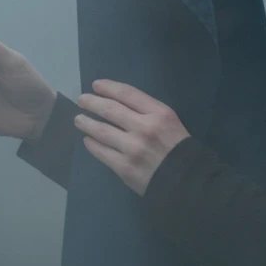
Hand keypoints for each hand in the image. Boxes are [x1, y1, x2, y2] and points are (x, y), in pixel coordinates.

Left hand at [74, 79, 190, 196]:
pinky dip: (92, 144)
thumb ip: (147, 111)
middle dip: (93, 102)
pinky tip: (88, 140)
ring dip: (87, 123)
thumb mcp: (169, 120)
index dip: (109, 87)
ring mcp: (132, 148)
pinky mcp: (124, 167)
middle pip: (111, 110)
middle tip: (82, 100)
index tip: (95, 85)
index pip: (127, 94)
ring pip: (102, 131)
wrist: (186, 180)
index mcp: (159, 113)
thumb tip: (117, 104)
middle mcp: (144, 127)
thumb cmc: (178, 147)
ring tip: (79, 119)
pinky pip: (102, 152)